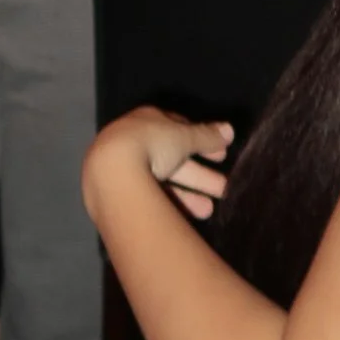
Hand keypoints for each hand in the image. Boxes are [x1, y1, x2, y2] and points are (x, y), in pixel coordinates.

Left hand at [82, 108, 234, 221]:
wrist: (110, 173)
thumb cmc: (149, 145)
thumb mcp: (183, 138)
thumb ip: (207, 135)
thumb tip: (229, 129)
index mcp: (147, 121)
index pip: (179, 129)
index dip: (202, 141)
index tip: (222, 155)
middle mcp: (135, 142)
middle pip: (174, 159)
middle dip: (201, 174)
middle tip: (225, 187)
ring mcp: (126, 168)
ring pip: (165, 181)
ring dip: (190, 194)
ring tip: (211, 210)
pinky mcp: (121, 191)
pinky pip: (152, 196)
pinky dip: (171, 205)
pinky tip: (188, 218)